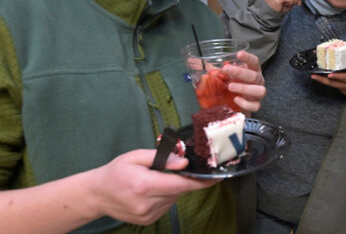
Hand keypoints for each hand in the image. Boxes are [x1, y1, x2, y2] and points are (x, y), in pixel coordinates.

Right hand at [89, 149, 216, 224]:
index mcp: (145, 185)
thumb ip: (162, 158)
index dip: (201, 182)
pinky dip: (165, 197)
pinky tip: (150, 191)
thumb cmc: (116, 172)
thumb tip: (184, 163)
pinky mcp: (148, 221)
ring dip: (171, 188)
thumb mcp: (136, 156)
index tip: (216, 177)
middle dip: (180, 180)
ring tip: (152, 181)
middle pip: (179, 191)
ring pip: (174, 198)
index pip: (181, 185)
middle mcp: (147, 204)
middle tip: (167, 170)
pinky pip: (167, 206)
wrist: (97, 195)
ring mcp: (147, 215)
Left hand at [224, 50, 265, 113]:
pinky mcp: (255, 106)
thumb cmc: (233, 86)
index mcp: (253, 71)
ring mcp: (258, 94)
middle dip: (240, 72)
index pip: (254, 62)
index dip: (248, 57)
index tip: (238, 54)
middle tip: (226, 69)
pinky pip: (254, 106)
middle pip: (255, 76)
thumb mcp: (227, 77)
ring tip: (230, 86)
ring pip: (259, 90)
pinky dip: (245, 103)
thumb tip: (205, 67)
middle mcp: (258, 81)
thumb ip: (221, 72)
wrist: (236, 104)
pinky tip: (235, 99)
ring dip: (244, 88)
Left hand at [311, 43, 345, 98]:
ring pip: (331, 85)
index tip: (330, 74)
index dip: (338, 76)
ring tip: (313, 75)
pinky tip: (318, 77)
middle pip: (334, 83)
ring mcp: (343, 88)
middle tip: (314, 75)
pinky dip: (325, 81)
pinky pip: (332, 85)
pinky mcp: (340, 89)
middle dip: (323, 79)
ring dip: (321, 80)